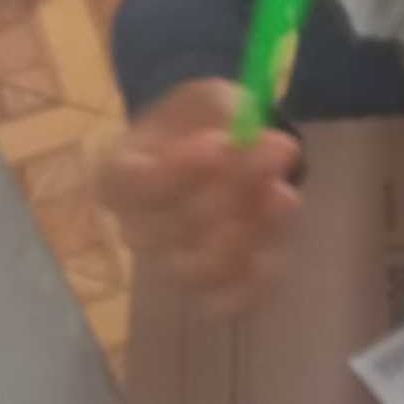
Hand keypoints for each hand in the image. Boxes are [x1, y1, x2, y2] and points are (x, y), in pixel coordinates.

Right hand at [99, 79, 300, 313]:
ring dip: (249, 232)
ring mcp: (168, 265)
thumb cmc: (203, 126)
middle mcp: (134, 228)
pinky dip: (256, 279)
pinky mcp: (206, 294)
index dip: (176, 170)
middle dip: (234, 187)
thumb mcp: (213, 101)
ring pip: (201, 268)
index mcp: (118, 175)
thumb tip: (253, 139)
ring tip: (285, 194)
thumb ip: (230, 116)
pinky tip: (276, 243)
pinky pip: (226, 303)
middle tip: (281, 147)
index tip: (221, 143)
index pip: (131, 185)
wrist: (222, 157)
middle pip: (173, 226)